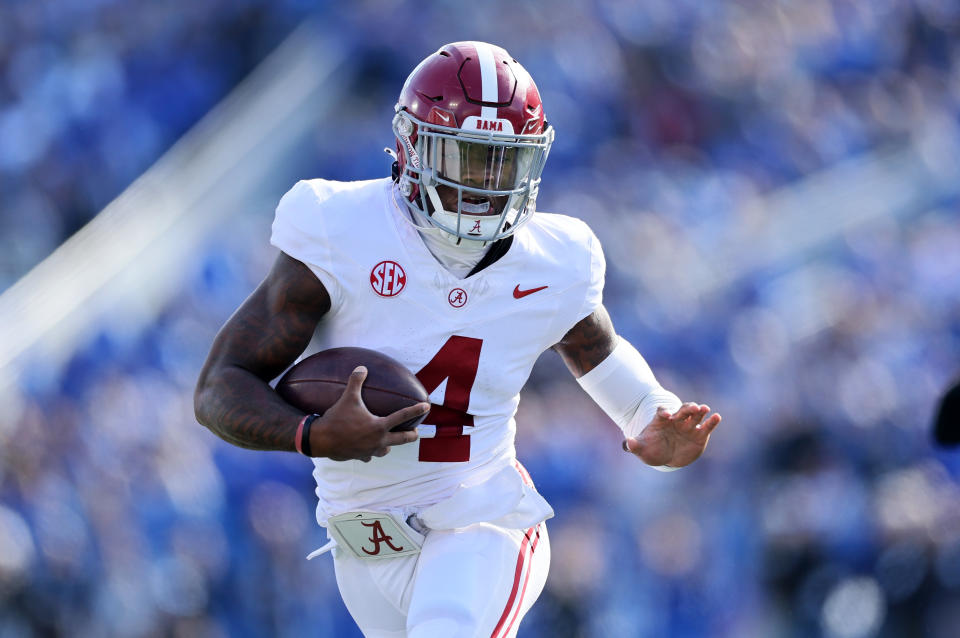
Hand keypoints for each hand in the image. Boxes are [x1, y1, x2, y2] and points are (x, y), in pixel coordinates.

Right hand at [309, 366, 428, 461]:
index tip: (427, 407)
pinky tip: (368, 448)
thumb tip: (362, 367)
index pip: (402, 416)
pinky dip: (372, 451)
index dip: (416, 410)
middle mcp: (379, 440)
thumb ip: (356, 382)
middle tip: (415, 431)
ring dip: (391, 444)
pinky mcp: (361, 456)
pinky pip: (371, 455)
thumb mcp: (348, 398)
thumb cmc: (337, 418)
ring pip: (387, 449)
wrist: (322, 441)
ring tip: (390, 440)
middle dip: (411, 434)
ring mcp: (371, 450)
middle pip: (403, 439)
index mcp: (379, 426)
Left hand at [623, 403, 721, 467]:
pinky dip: (712, 421)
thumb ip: (635, 445)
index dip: (664, 412)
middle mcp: (676, 420)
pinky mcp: (700, 434)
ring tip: (705, 409)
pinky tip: (717, 417)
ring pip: (695, 415)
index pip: (662, 412)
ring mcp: (688, 426)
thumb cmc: (652, 450)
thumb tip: (628, 443)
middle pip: (682, 410)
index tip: (667, 415)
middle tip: (693, 408)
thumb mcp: (642, 449)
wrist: (666, 458)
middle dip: (687, 408)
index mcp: (661, 421)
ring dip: (700, 410)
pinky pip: (706, 426)